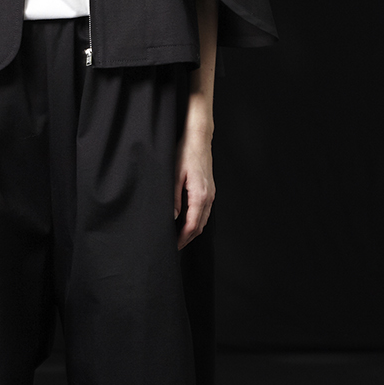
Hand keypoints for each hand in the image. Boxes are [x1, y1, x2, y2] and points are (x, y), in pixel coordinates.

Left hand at [174, 97, 214, 250]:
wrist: (199, 138)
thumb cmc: (185, 153)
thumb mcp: (174, 175)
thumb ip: (173, 198)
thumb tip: (172, 217)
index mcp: (200, 195)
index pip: (192, 225)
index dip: (183, 238)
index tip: (173, 246)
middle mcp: (209, 197)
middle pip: (200, 226)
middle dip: (187, 238)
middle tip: (174, 246)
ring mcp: (211, 194)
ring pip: (204, 220)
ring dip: (192, 231)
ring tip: (179, 237)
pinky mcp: (210, 190)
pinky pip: (205, 211)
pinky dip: (196, 221)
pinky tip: (186, 221)